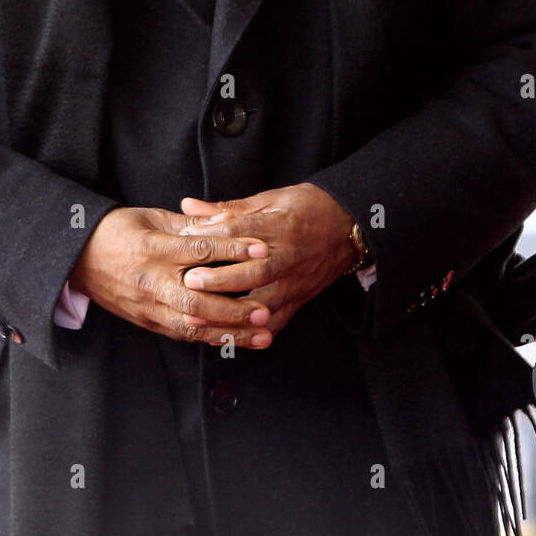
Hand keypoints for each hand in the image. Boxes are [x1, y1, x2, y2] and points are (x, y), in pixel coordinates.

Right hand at [69, 206, 273, 347]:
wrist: (76, 257)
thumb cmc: (117, 231)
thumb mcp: (152, 217)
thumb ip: (189, 223)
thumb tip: (227, 220)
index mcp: (155, 249)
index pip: (200, 251)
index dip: (234, 252)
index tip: (263, 251)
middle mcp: (152, 281)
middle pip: (198, 300)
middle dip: (235, 309)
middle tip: (266, 311)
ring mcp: (148, 306)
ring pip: (193, 325)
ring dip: (230, 332)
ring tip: (263, 335)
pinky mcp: (146, 320)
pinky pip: (181, 333)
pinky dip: (210, 338)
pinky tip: (236, 340)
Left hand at [178, 182, 357, 344]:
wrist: (350, 226)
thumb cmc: (308, 207)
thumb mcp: (270, 198)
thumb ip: (228, 208)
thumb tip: (188, 207)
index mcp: (281, 226)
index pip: (242, 233)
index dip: (212, 237)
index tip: (185, 241)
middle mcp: (289, 257)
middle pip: (254, 272)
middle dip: (220, 279)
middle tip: (189, 281)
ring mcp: (296, 283)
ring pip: (263, 304)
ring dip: (231, 315)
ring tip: (199, 319)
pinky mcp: (299, 300)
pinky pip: (274, 323)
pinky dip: (250, 334)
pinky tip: (225, 337)